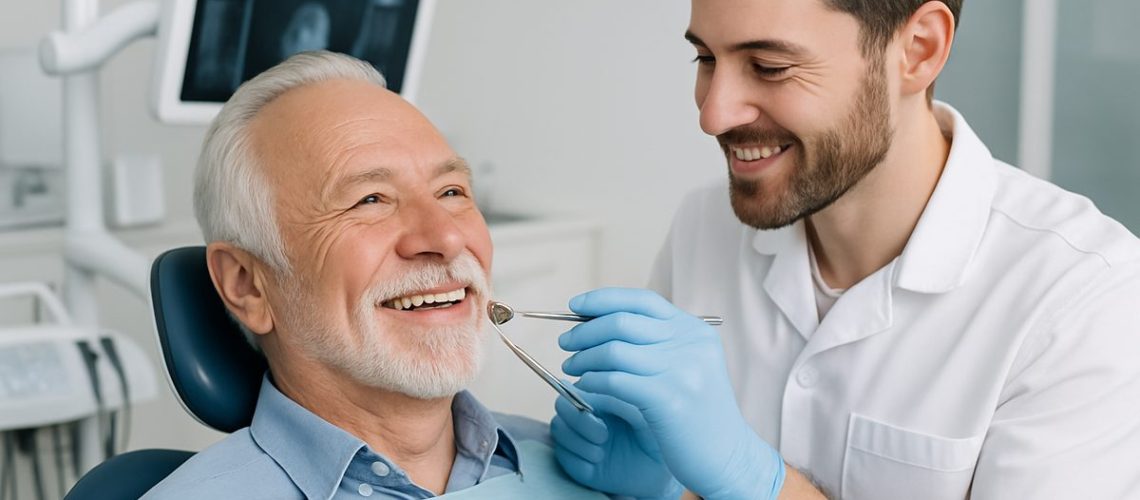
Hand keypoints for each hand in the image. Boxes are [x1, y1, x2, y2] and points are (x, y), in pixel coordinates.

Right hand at [551, 387, 682, 498]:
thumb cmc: (656, 433)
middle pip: (561, 405)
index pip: (572, 386)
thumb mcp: (641, 406)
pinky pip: (562, 456)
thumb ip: (616, 391)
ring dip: (580, 443)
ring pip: (558, 429)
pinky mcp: (575, 462)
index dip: (577, 394)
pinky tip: (598, 463)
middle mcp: (584, 414)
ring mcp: (578, 437)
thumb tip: (586, 382)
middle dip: (579, 420)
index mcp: (598, 395)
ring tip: (603, 452)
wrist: (661, 470)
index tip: (596, 409)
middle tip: (604, 434)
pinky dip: (580, 461)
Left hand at [559, 288, 784, 499]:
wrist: (727, 457)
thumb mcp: (686, 366)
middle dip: (584, 331)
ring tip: (571, 368)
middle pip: (622, 321)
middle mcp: (690, 343)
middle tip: (565, 344)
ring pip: (613, 350)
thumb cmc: (696, 414)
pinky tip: (585, 386)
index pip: (641, 300)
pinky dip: (593, 381)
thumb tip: (598, 321)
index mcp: (694, 330)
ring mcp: (681, 370)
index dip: (603, 299)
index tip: (574, 306)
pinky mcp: (668, 399)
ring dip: (583, 358)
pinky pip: (615, 381)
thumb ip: (655, 342)